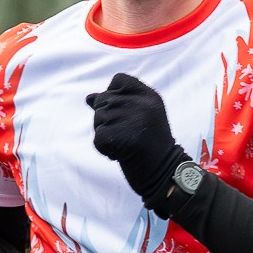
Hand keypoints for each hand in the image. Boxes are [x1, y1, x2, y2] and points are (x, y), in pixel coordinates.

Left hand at [85, 72, 190, 205]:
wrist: (164, 172)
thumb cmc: (151, 144)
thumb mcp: (140, 116)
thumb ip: (116, 103)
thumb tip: (88, 98)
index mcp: (149, 96)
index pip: (119, 79)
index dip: (114, 94)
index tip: (127, 112)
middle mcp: (141, 104)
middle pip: (103, 101)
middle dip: (108, 119)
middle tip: (129, 133)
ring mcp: (131, 120)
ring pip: (98, 119)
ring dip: (106, 135)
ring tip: (127, 144)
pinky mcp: (119, 137)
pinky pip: (98, 138)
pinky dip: (105, 150)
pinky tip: (123, 154)